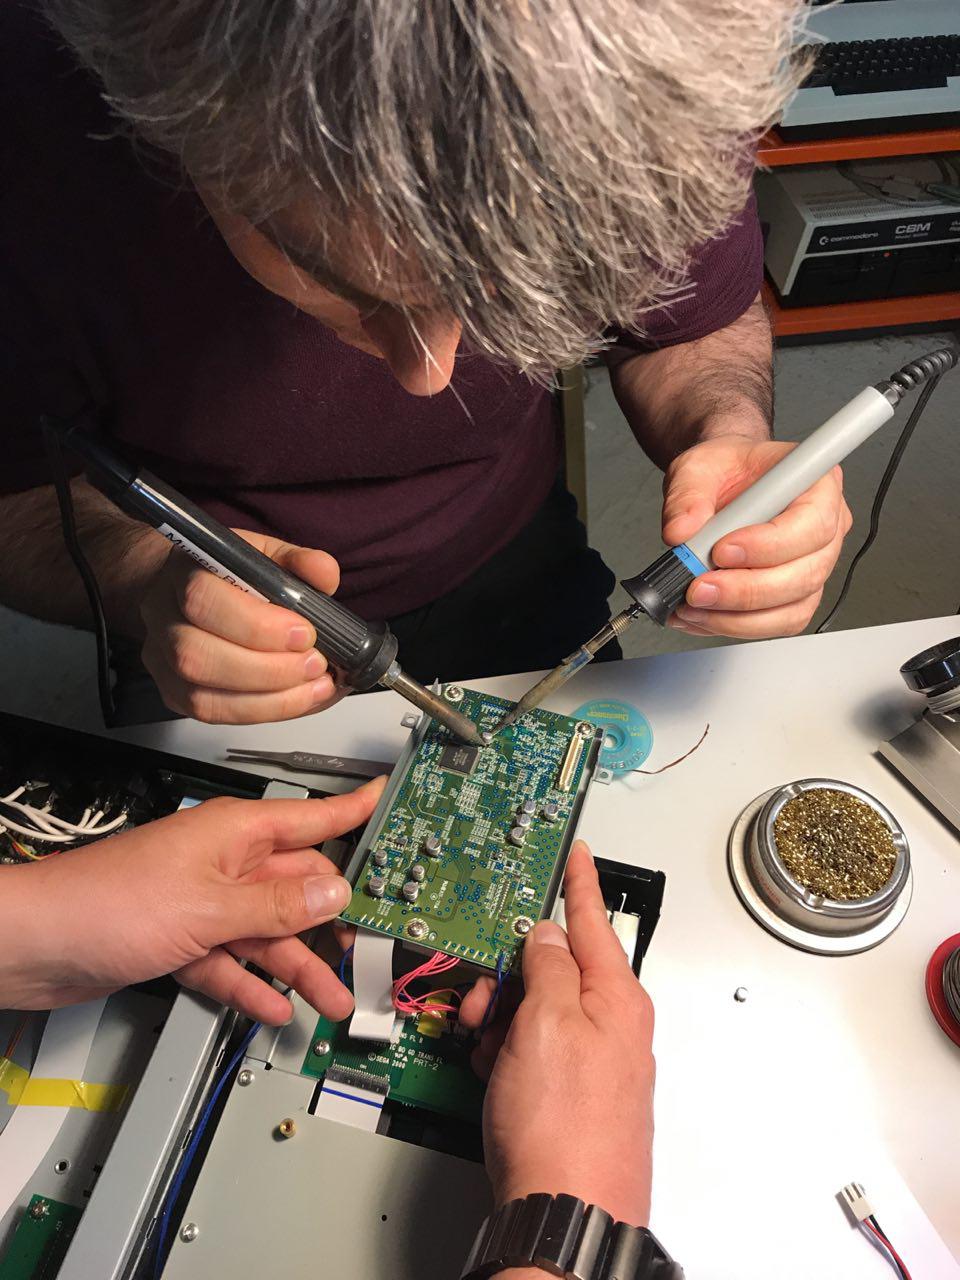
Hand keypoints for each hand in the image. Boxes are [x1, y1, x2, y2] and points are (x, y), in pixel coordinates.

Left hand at [0, 777, 384, 1022]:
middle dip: (335, 919)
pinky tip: (274, 1005)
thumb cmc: (103, 902)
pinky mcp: (179, 940)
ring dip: (299, 966)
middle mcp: (223, 865)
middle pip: (296, 888)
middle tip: (373, 942)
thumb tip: (333, 891)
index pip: (314, 817)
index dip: (356, 811)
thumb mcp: (209, 908)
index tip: (393, 805)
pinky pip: (231, 962)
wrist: (33, 946)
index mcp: (235, 834)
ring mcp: (201, 903)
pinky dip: (251, 983)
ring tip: (332, 998)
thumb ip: (276, 905)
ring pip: (267, 933)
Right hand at [140, 529, 343, 723]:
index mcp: (183, 573)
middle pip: (197, 657)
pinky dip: (261, 712)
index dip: (258, 626)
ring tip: (313, 686)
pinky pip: (212, 714)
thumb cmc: (227, 572)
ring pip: (202, 697)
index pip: (204, 601)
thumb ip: (297, 561)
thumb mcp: (265, 553)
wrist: (183, 587)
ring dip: (268, 699)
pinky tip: (295, 700)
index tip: (304, 633)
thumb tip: (324, 573)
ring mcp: (163, 660)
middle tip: (313, 664)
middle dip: (267, 670)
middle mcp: (163, 617)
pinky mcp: (174, 692)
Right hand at [471, 844, 653, 1227]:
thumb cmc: (565, 1132)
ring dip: (500, 1019)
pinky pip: (533, 1049)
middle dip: (510, 975)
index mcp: (617, 999)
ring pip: (535, 1010)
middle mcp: (612, 1026)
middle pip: (554, 967)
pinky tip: (492, 1074)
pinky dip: (506, 1053)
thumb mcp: (546, 1025)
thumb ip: (548, 967)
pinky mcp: (569, 1092)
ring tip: (486, 1049)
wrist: (566, 1215)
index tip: (578, 852)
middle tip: (486, 997)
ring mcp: (592, 1061)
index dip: (580, 880)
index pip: (593, 919)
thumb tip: (547, 934)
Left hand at [661, 436, 851, 638]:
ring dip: (737, 617)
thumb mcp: (699, 467)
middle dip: (746, 590)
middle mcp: (825, 530)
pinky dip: (733, 625)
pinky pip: (773, 624)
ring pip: (791, 609)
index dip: (768, 545)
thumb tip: (680, 532)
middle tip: (698, 588)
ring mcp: (813, 567)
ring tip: (693, 605)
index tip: (721, 550)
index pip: (812, 525)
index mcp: (816, 486)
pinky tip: (700, 616)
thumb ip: (688, 495)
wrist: (720, 486)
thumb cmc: (726, 470)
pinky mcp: (793, 597)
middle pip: (805, 575)